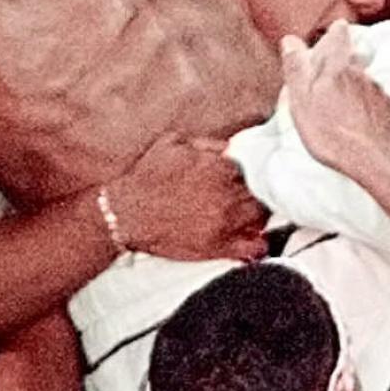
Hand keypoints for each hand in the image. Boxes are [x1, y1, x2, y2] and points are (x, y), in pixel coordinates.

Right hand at [105, 133, 266, 261]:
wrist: (125, 214)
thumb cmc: (146, 177)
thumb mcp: (173, 144)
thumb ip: (208, 143)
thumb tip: (233, 147)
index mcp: (219, 167)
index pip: (255, 165)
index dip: (253, 169)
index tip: (248, 172)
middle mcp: (227, 195)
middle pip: (262, 192)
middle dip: (258, 191)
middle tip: (248, 192)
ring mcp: (225, 223)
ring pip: (263, 216)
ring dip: (259, 213)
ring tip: (247, 211)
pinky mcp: (219, 247)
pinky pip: (255, 246)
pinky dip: (259, 241)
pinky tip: (251, 235)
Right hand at [281, 24, 389, 182]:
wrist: (371, 162)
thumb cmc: (330, 134)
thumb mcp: (301, 102)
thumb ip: (297, 69)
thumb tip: (291, 40)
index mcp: (338, 69)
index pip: (339, 37)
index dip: (336, 32)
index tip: (336, 29)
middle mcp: (363, 75)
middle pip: (353, 60)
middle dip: (343, 66)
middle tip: (330, 83)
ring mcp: (381, 93)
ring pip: (366, 83)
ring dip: (356, 89)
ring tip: (344, 110)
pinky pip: (379, 103)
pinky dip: (371, 109)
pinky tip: (362, 124)